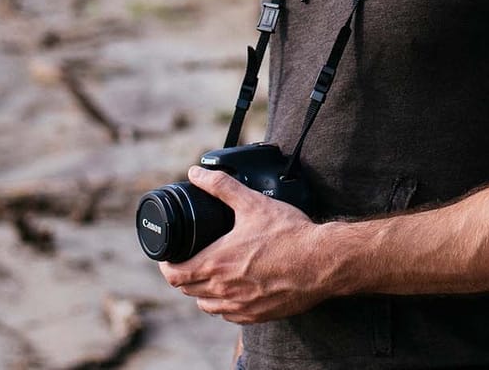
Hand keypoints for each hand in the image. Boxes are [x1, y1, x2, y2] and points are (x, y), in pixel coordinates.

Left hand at [159, 167, 336, 323]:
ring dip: (202, 291)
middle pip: (187, 291)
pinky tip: (234, 289)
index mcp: (216, 264)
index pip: (174, 275)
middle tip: (190, 259)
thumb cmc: (289, 235)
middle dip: (184, 275)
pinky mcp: (256, 315)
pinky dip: (224, 303)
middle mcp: (223, 291)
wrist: (321, 262)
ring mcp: (240, 306)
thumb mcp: (252, 203)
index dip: (166, 265)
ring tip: (210, 274)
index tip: (170, 256)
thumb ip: (221, 187)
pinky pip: (228, 315)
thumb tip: (196, 173)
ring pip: (206, 305)